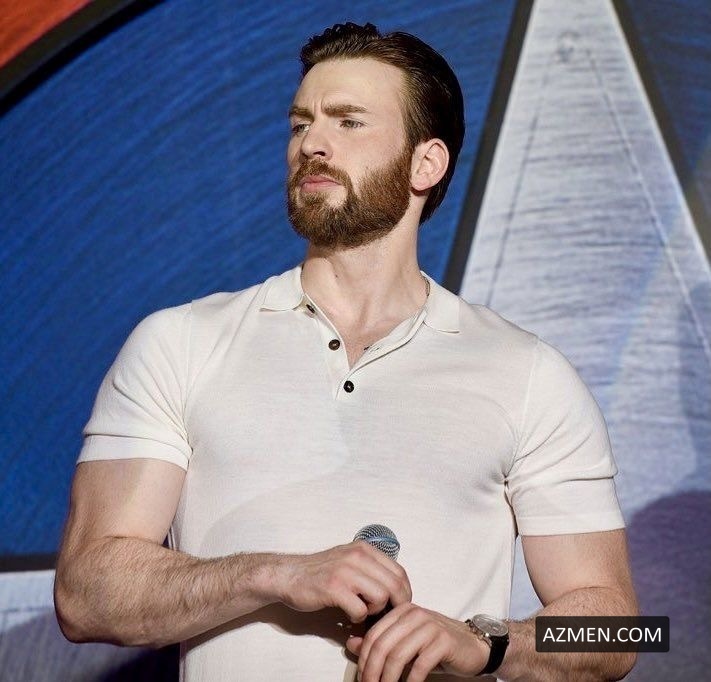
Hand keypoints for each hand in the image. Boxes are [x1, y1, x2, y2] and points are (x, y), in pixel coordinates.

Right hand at [274, 541, 411, 623]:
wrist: (288, 575)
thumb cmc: (321, 573)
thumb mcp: (350, 562)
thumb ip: (372, 571)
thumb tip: (399, 592)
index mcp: (364, 549)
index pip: (399, 572)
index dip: (405, 593)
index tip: (399, 607)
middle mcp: (357, 556)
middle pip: (395, 585)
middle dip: (395, 607)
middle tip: (385, 617)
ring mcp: (345, 571)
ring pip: (381, 597)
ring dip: (375, 612)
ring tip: (362, 612)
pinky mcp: (334, 588)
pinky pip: (360, 610)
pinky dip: (358, 618)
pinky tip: (348, 615)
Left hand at [345, 603, 489, 681]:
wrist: (472, 646)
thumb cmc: (436, 645)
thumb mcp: (406, 642)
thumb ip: (381, 642)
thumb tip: (351, 645)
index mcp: (402, 611)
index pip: (374, 634)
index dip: (364, 659)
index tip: (361, 678)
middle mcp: (414, 614)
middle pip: (383, 645)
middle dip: (372, 671)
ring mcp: (429, 626)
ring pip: (398, 655)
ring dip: (388, 679)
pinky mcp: (443, 641)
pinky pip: (420, 665)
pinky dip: (411, 681)